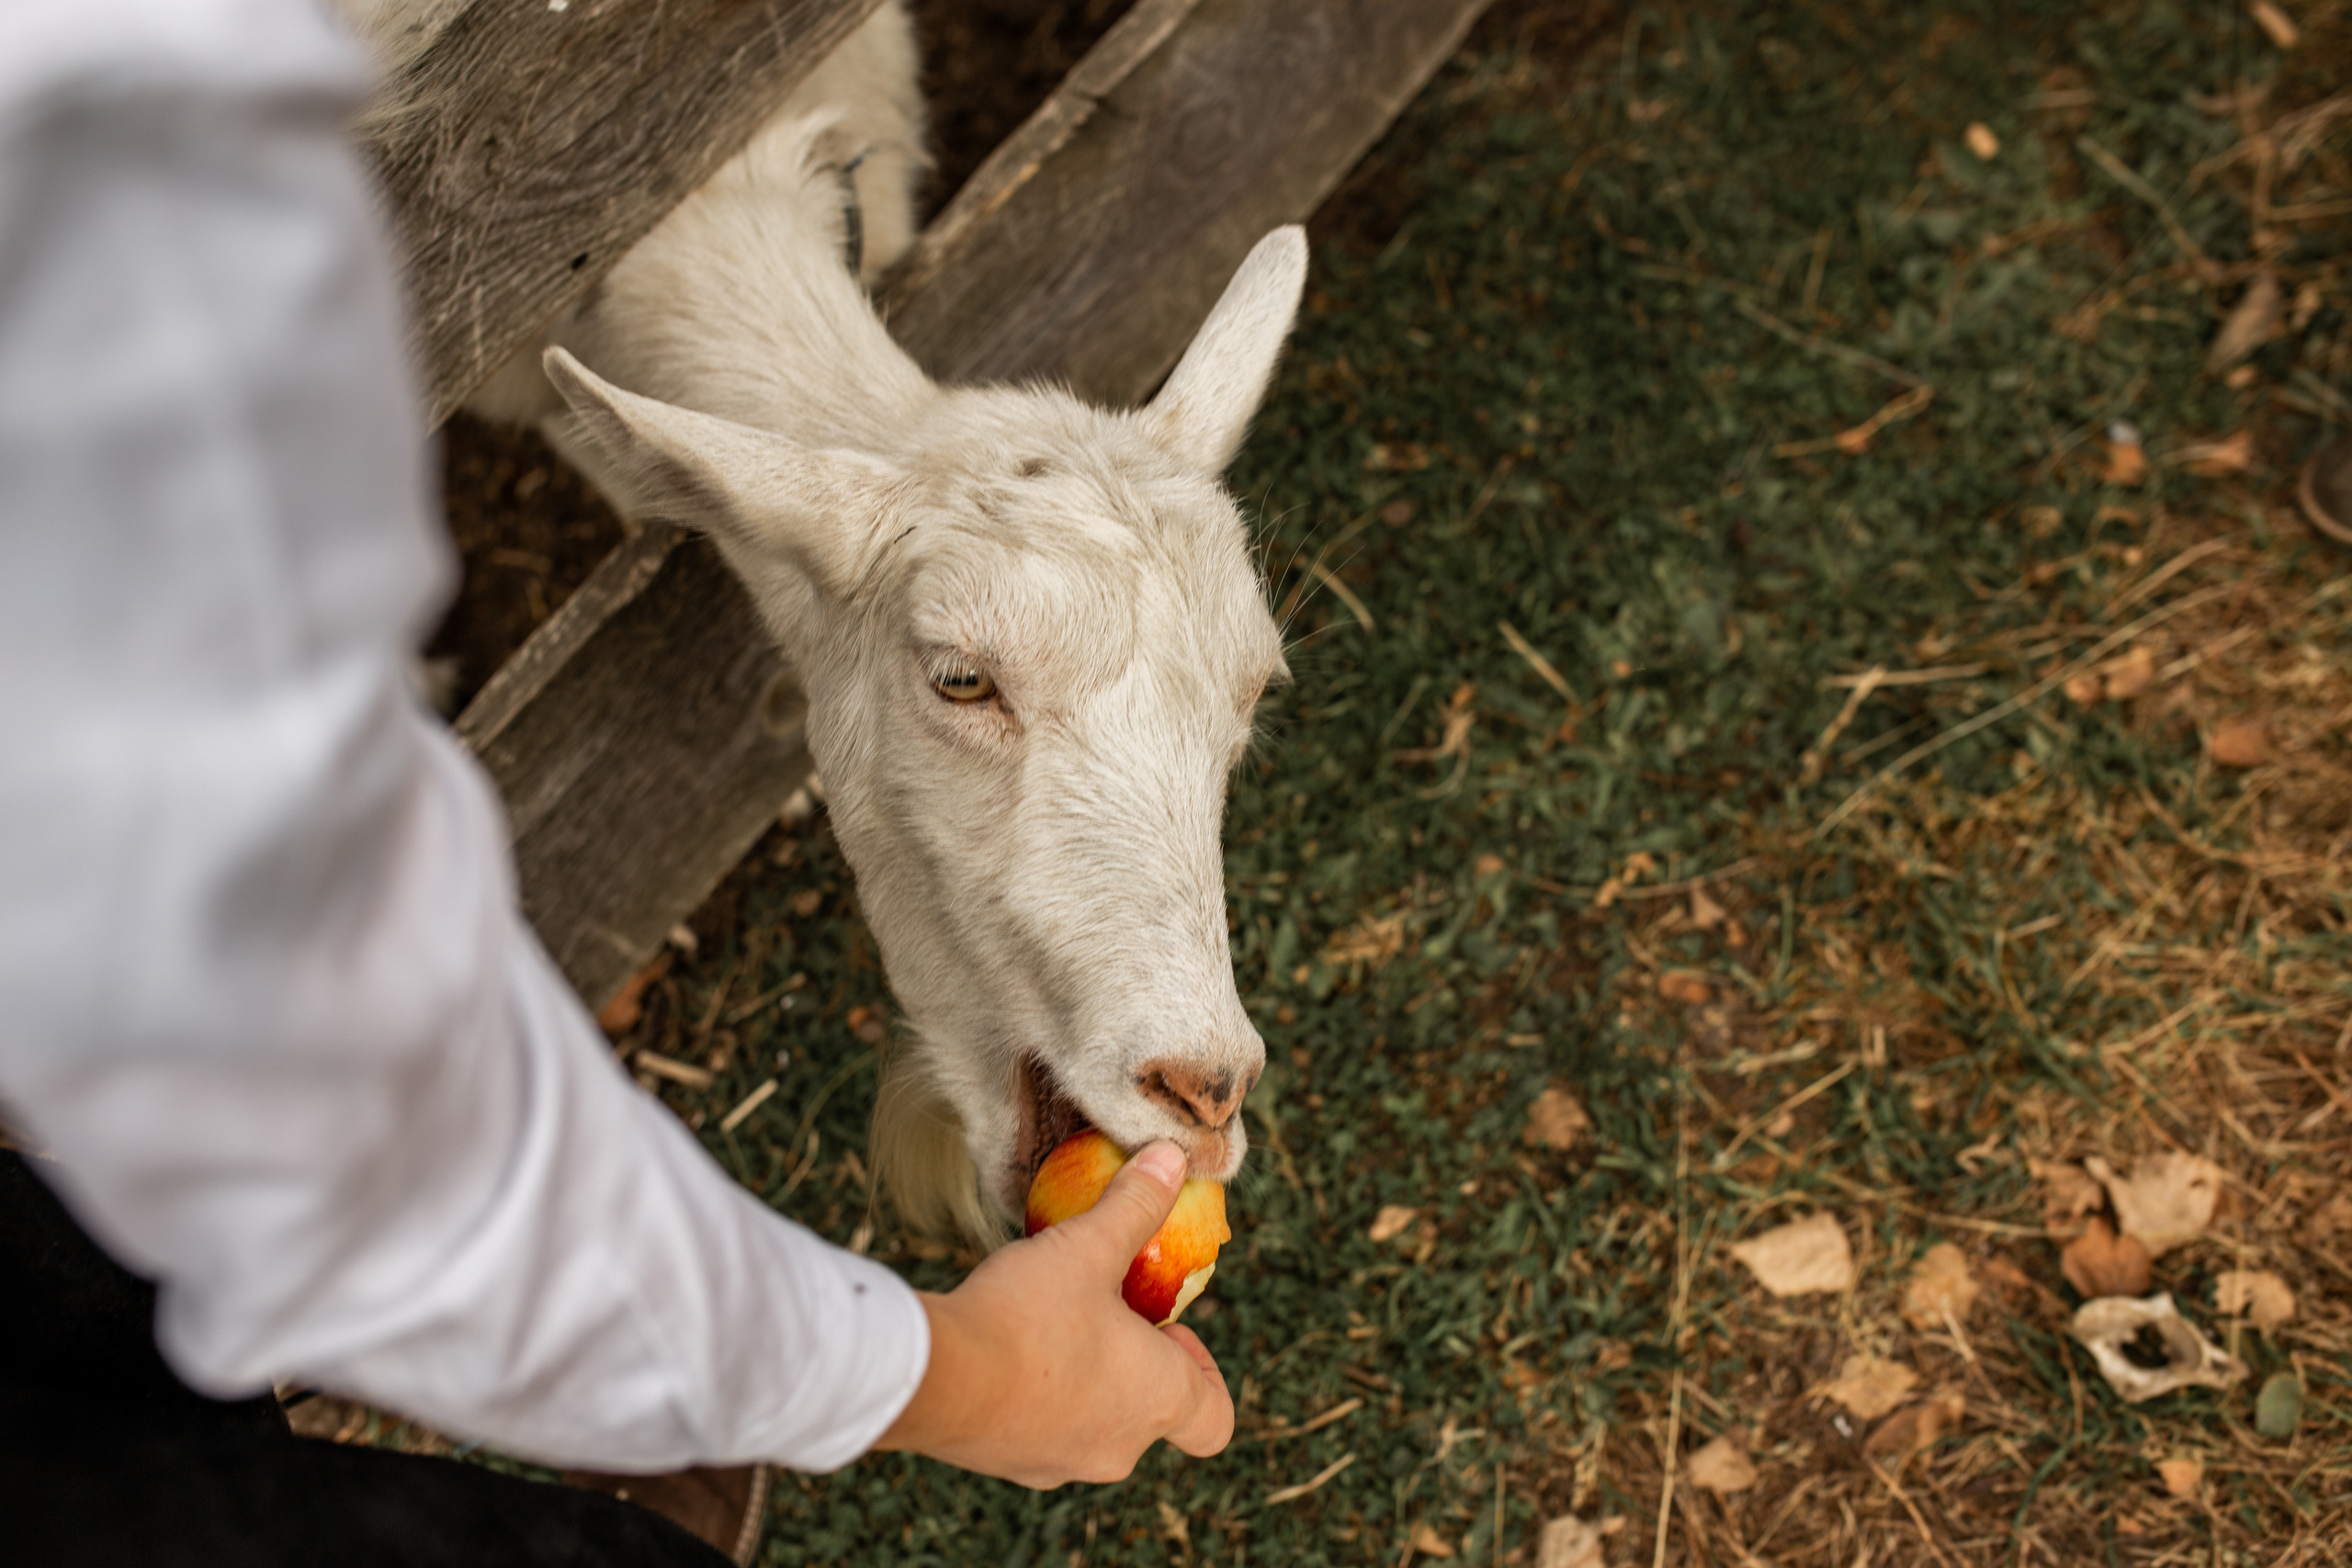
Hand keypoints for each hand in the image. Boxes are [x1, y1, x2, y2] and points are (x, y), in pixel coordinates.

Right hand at [871, 1141, 1233, 1486]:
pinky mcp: (1010, 1465)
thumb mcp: (1088, 1247)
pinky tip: (1003, 1347)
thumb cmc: (1029, 1315)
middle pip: (1153, 1413)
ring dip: (1088, 1379)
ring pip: (1096, 1424)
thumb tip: (1174, 1157)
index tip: (1170, 1329)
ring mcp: (1062, 1466)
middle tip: (1106, 1309)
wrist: (935, 1378)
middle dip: (1138, 1362)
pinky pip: (1042, 1431)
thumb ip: (1136, 1205)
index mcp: (1158, 1401)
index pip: (1215, 1419)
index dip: (1207, 1372)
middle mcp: (1120, 1450)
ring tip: (1052, 1320)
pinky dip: (1037, 1395)